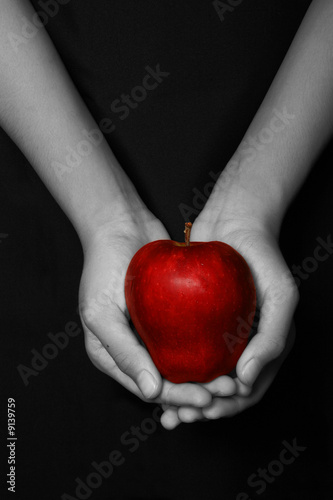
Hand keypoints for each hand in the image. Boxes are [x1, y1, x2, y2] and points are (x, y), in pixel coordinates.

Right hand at [79, 211, 213, 411]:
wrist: (120, 225)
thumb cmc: (103, 268)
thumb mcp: (102, 314)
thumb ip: (124, 353)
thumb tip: (152, 392)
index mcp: (114, 357)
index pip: (150, 389)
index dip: (179, 398)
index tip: (207, 398)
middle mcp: (135, 348)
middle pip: (170, 380)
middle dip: (199, 390)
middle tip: (229, 389)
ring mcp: (154, 331)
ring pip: (184, 362)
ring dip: (207, 373)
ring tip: (234, 377)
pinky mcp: (170, 313)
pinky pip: (191, 335)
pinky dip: (207, 346)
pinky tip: (230, 351)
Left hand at [160, 197, 298, 428]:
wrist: (234, 220)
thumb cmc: (263, 256)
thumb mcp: (281, 296)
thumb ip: (273, 340)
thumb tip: (246, 381)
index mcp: (266, 347)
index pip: (249, 390)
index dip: (226, 406)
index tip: (201, 410)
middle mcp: (243, 344)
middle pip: (222, 390)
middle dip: (201, 408)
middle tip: (176, 416)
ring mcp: (221, 333)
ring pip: (202, 375)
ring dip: (185, 395)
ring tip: (164, 407)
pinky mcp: (199, 320)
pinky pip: (186, 350)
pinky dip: (174, 367)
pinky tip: (156, 373)